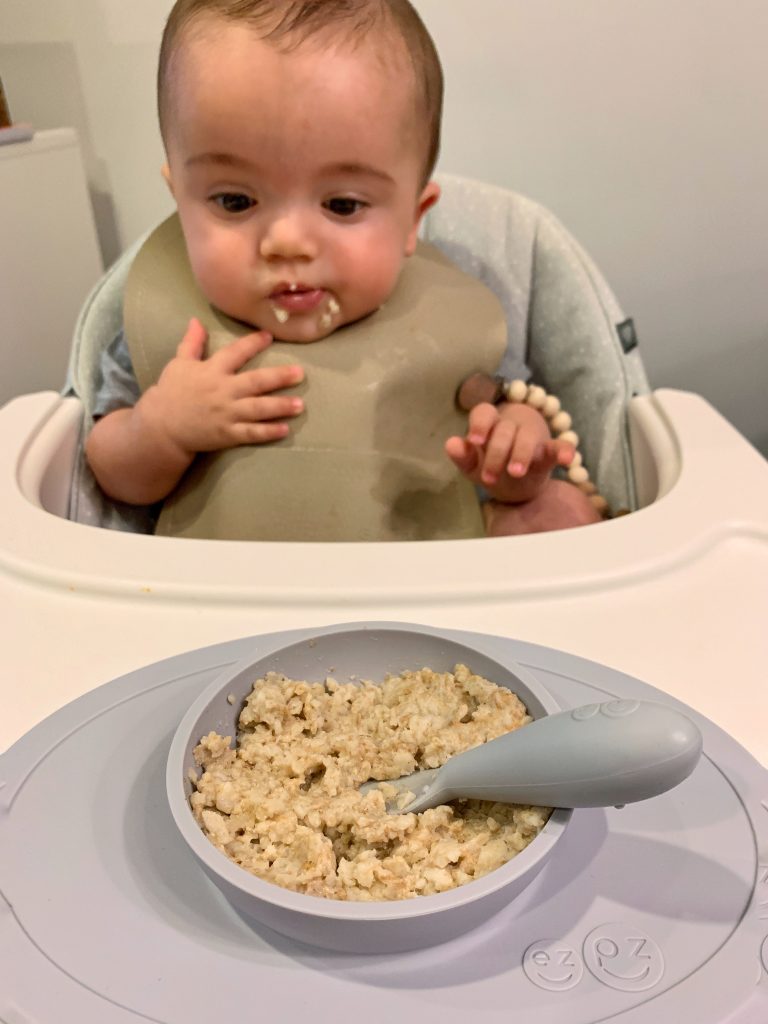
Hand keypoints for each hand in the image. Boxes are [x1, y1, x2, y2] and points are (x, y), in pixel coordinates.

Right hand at [142, 318, 304, 454]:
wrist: (161, 426)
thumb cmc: (171, 392)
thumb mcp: (179, 363)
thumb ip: (192, 343)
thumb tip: (196, 320)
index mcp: (211, 370)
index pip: (235, 353)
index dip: (252, 343)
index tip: (269, 336)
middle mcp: (222, 391)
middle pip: (255, 382)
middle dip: (279, 377)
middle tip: (300, 373)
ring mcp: (226, 414)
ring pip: (258, 409)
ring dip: (280, 406)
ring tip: (300, 404)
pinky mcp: (227, 434)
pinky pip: (250, 433)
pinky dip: (268, 432)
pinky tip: (285, 429)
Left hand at [445, 401, 574, 503]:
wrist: (518, 483)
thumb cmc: (492, 466)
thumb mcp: (474, 466)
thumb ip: (464, 456)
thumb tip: (450, 444)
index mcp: (489, 424)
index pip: (484, 413)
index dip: (479, 425)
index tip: (475, 441)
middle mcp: (511, 425)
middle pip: (503, 429)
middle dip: (496, 453)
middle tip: (489, 479)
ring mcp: (532, 436)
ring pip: (526, 436)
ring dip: (521, 453)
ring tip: (515, 472)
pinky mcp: (549, 451)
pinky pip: (559, 446)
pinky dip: (564, 450)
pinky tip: (567, 459)